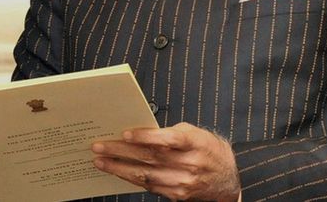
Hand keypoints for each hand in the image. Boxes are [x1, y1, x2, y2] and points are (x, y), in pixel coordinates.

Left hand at [92, 122, 239, 201]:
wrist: (227, 178)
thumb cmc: (208, 149)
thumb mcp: (194, 133)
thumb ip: (169, 132)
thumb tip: (139, 131)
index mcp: (194, 143)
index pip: (168, 140)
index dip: (146, 137)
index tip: (125, 133)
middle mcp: (188, 164)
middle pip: (150, 157)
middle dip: (120, 152)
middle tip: (99, 146)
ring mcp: (182, 182)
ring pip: (145, 175)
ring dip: (119, 168)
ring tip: (100, 161)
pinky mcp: (177, 194)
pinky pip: (149, 186)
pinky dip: (130, 178)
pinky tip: (117, 172)